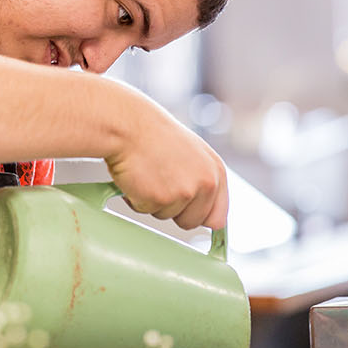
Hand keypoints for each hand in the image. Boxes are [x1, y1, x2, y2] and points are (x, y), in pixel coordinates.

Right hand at [105, 96, 228, 230]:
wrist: (129, 125)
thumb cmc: (153, 135)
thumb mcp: (190, 154)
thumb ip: (201, 181)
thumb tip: (207, 215)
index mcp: (215, 171)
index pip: (218, 216)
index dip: (200, 217)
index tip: (191, 216)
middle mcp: (206, 183)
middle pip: (192, 222)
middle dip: (174, 210)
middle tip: (161, 184)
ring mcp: (185, 192)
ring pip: (166, 217)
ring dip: (153, 201)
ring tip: (148, 174)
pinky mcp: (161, 198)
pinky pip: (145, 211)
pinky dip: (136, 198)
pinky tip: (137, 176)